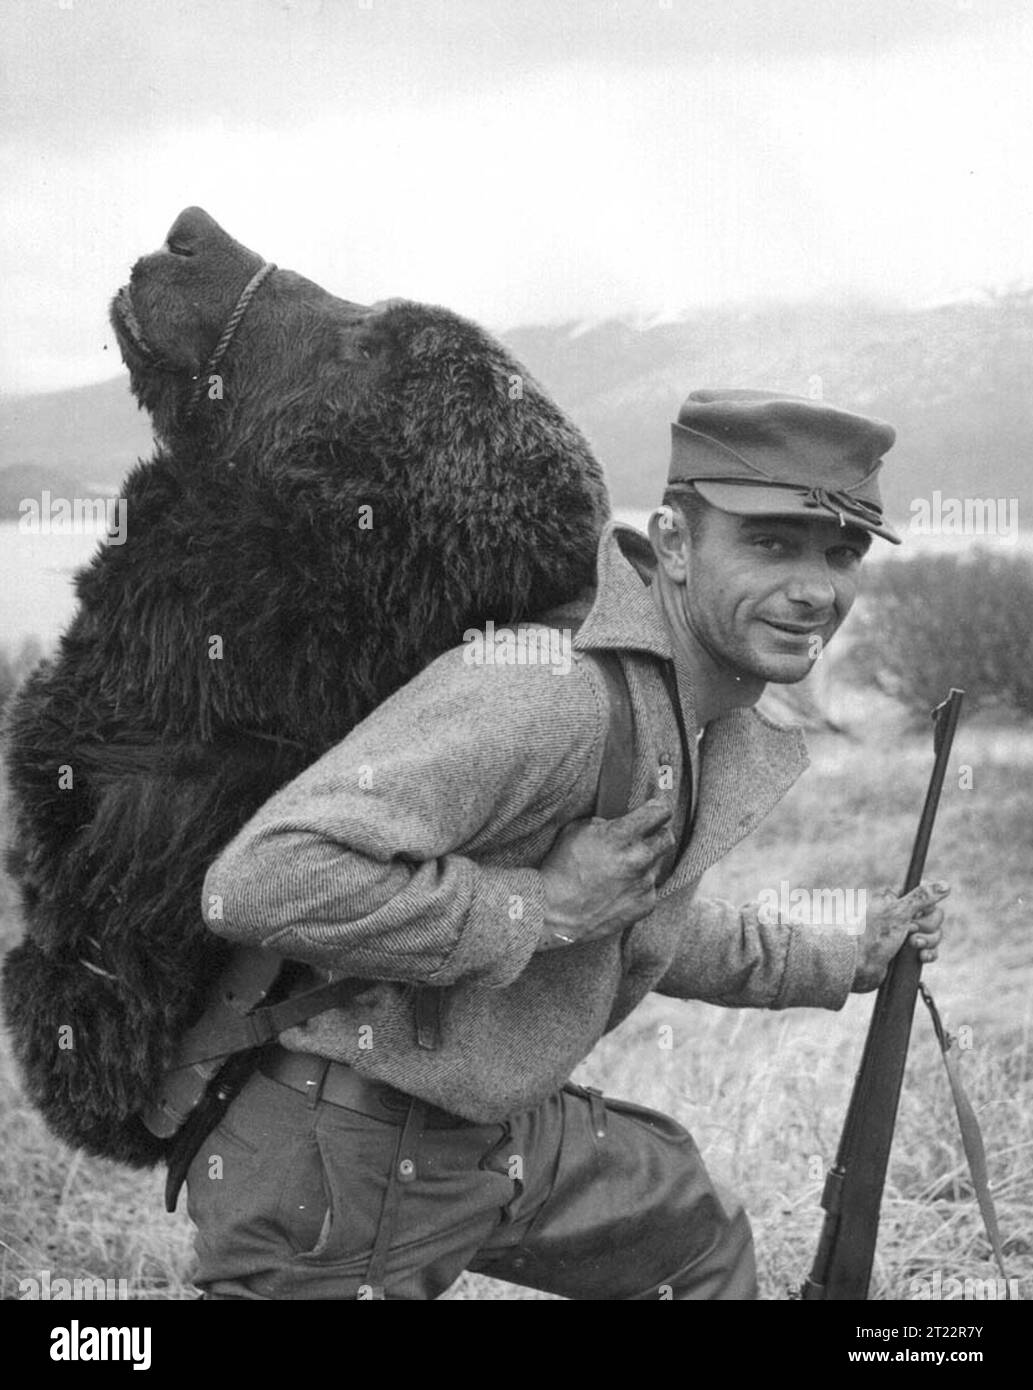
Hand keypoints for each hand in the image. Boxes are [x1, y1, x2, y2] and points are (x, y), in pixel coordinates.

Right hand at [537, 797, 674, 950]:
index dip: (658, 807)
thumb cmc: (561, 869)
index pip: (659, 812)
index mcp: (621, 835)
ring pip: (657, 864)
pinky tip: (618, 890)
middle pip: (667, 837)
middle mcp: (638, 858)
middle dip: (657, 835)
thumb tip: (618, 822)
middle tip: (643, 838)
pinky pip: (649, 888)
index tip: (657, 808)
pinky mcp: (646, 904)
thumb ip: (604, 824)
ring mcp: (644, 883)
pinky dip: (638, 887)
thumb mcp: (576, 831)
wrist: (555, 911)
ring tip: (620, 871)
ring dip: (643, 863)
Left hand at [851, 881, 949, 992]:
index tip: (917, 913)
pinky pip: (930, 950)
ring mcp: (906, 933)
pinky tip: (921, 957)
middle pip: (935, 916)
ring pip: (935, 934)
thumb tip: (946, 885)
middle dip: (927, 926)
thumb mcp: (899, 912)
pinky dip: (929, 953)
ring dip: (928, 941)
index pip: (927, 896)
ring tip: (912, 945)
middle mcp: (903, 914)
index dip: (927, 907)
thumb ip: (923, 897)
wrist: (860, 965)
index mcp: (897, 898)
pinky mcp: (909, 951)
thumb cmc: (874, 935)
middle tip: (910, 930)